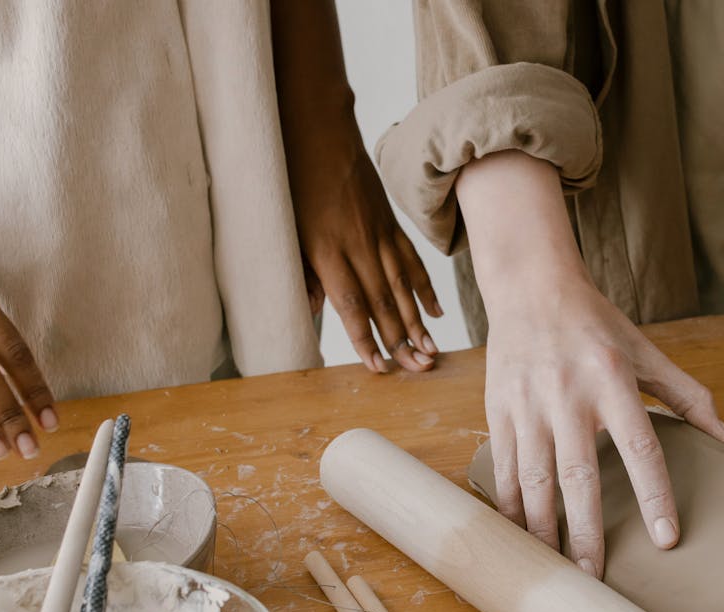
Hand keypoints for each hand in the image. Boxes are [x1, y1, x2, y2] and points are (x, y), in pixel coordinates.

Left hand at [285, 99, 440, 373]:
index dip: (367, 339)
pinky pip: (411, 261)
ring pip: (402, 286)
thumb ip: (302, 273)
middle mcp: (358, 246)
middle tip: (417, 370)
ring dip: (417, 323)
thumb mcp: (287, 229)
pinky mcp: (389, 222)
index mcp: (327, 251)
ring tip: (431, 352)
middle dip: (401, 341)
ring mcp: (379, 233)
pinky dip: (424, 288)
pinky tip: (435, 312)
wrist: (316, 129)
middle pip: (383, 303)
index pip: (352, 305)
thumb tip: (311, 311)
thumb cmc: (293, 180)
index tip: (378, 367)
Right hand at [483, 271, 723, 577]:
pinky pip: (504, 469)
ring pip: (534, 480)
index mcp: (612, 381)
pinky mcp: (499, 411)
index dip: (655, 496)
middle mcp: (568, 396)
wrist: (530, 287)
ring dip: (544, 530)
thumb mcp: (646, 352)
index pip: (641, 448)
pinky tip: (520, 536)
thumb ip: (687, 396)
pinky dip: (511, 507)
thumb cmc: (595, 324)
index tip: (666, 539)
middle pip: (580, 476)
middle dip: (586, 533)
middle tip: (596, 579)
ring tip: (555, 570)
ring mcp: (528, 406)